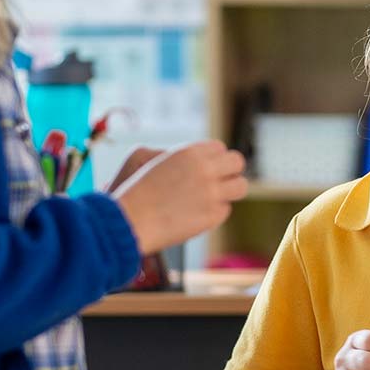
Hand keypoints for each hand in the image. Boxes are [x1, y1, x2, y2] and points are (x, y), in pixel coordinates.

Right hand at [108, 140, 245, 253]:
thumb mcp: (143, 156)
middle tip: (219, 180)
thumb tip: (191, 162)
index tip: (208, 167)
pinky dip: (214, 212)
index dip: (213, 159)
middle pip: (237, 162)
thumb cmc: (130, 189)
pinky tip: (196, 214)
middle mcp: (206, 170)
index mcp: (191, 152)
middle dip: (229, 170)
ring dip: (229, 190)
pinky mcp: (212, 216)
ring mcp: (212, 194)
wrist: (128, 220)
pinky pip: (225, 210)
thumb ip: (172, 156)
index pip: (219, 149)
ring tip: (215, 196)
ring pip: (240, 186)